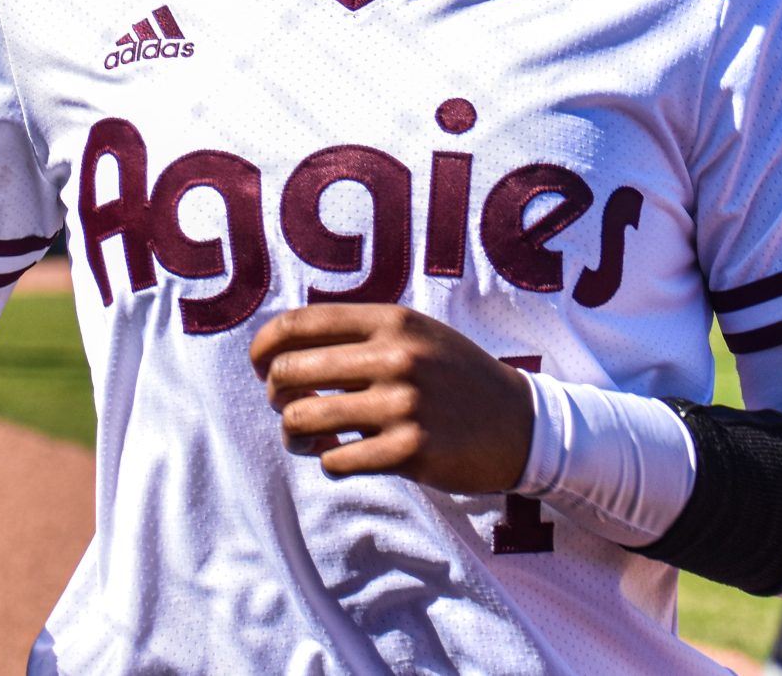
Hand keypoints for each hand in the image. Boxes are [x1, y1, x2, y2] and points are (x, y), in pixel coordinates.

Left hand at [248, 304, 534, 493]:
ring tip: (306, 437)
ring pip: (303, 419)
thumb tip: (286, 343)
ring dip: (294, 433)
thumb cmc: (457, 378)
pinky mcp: (410, 451)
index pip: (299, 323)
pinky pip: (335, 460)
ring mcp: (403, 404)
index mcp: (392, 320)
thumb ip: (361, 332)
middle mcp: (395, 356)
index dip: (263, 347)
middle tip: (288, 405)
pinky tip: (343, 456)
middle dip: (276, 394)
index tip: (259, 366)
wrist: (521, 425)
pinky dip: (329, 461)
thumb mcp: (417, 334)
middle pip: (289, 371)